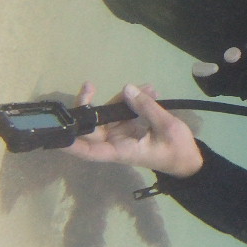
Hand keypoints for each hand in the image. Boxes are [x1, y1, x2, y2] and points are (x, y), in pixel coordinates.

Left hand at [64, 82, 202, 177]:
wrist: (189, 160)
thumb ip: (147, 108)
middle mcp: (115, 144)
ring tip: (146, 87)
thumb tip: (128, 89)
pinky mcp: (128, 128)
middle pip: (91, 129)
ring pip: (106, 116)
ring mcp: (120, 135)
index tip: (57, 132)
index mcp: (121, 151)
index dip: (72, 144)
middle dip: (87, 107)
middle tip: (89, 85)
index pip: (90, 151)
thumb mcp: (167, 128)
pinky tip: (148, 90)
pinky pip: (120, 112)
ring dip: (118, 99)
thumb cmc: (177, 151)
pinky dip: (131, 100)